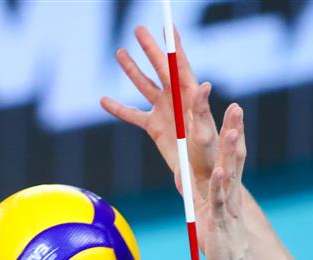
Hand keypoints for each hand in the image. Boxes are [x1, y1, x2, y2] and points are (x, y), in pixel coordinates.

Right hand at [100, 26, 217, 203]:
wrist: (199, 181)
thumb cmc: (209, 158)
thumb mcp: (205, 133)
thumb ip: (202, 109)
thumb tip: (203, 85)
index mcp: (190, 96)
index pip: (180, 64)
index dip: (174, 44)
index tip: (168, 25)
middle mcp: (176, 100)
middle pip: (161, 68)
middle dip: (150, 48)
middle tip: (138, 29)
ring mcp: (164, 112)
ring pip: (144, 86)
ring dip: (132, 70)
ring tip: (119, 52)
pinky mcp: (154, 128)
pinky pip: (132, 115)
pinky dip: (118, 108)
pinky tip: (104, 101)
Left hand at [197, 104, 255, 259]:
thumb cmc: (219, 237)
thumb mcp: (204, 209)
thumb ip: (195, 189)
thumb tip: (181, 173)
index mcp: (227, 186)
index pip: (231, 154)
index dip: (231, 130)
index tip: (232, 107)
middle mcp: (231, 190)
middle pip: (234, 156)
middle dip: (235, 130)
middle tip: (237, 106)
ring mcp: (228, 203)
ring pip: (230, 172)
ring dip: (230, 151)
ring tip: (231, 130)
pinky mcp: (221, 219)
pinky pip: (220, 200)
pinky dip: (219, 185)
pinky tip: (219, 171)